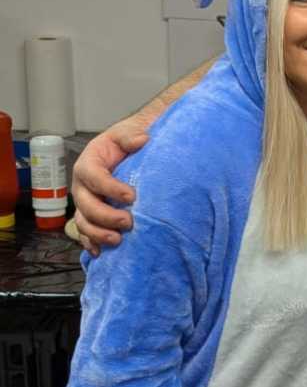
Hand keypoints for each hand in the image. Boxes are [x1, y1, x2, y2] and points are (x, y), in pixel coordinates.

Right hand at [71, 120, 148, 253]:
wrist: (130, 151)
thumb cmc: (128, 142)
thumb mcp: (127, 133)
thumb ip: (130, 136)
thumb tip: (142, 139)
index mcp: (89, 163)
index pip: (93, 176)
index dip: (109, 188)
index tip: (131, 197)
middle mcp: (83, 185)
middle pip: (85, 204)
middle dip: (105, 216)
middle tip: (128, 222)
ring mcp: (86, 202)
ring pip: (83, 222)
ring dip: (97, 233)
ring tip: (117, 241)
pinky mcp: (92, 215)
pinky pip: (86, 233)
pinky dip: (91, 244)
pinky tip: (100, 253)